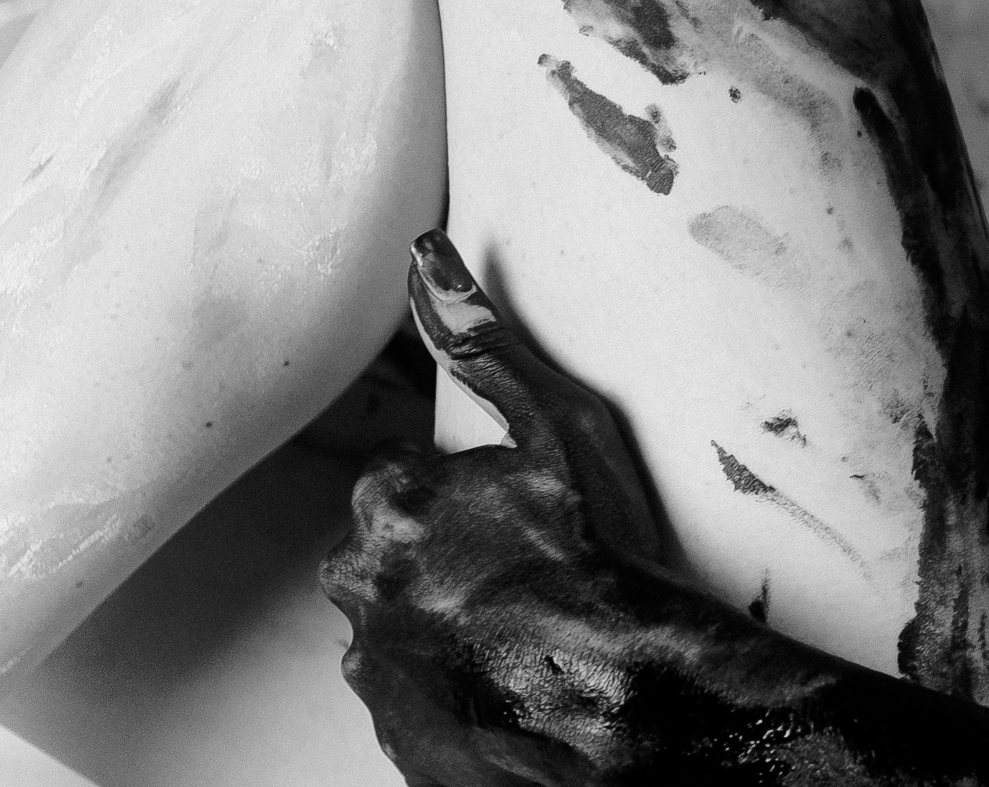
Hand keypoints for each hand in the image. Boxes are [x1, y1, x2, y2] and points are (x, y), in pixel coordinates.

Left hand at [320, 231, 824, 785]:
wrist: (629, 690)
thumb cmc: (598, 551)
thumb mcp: (558, 424)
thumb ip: (483, 342)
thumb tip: (426, 256)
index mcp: (387, 503)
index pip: (400, 480)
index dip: (463, 489)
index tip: (513, 507)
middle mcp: (359, 585)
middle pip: (391, 551)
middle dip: (445, 552)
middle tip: (527, 561)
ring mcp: (374, 667)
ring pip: (402, 621)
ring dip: (451, 616)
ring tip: (532, 620)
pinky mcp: (397, 731)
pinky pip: (419, 690)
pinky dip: (459, 678)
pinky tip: (520, 667)